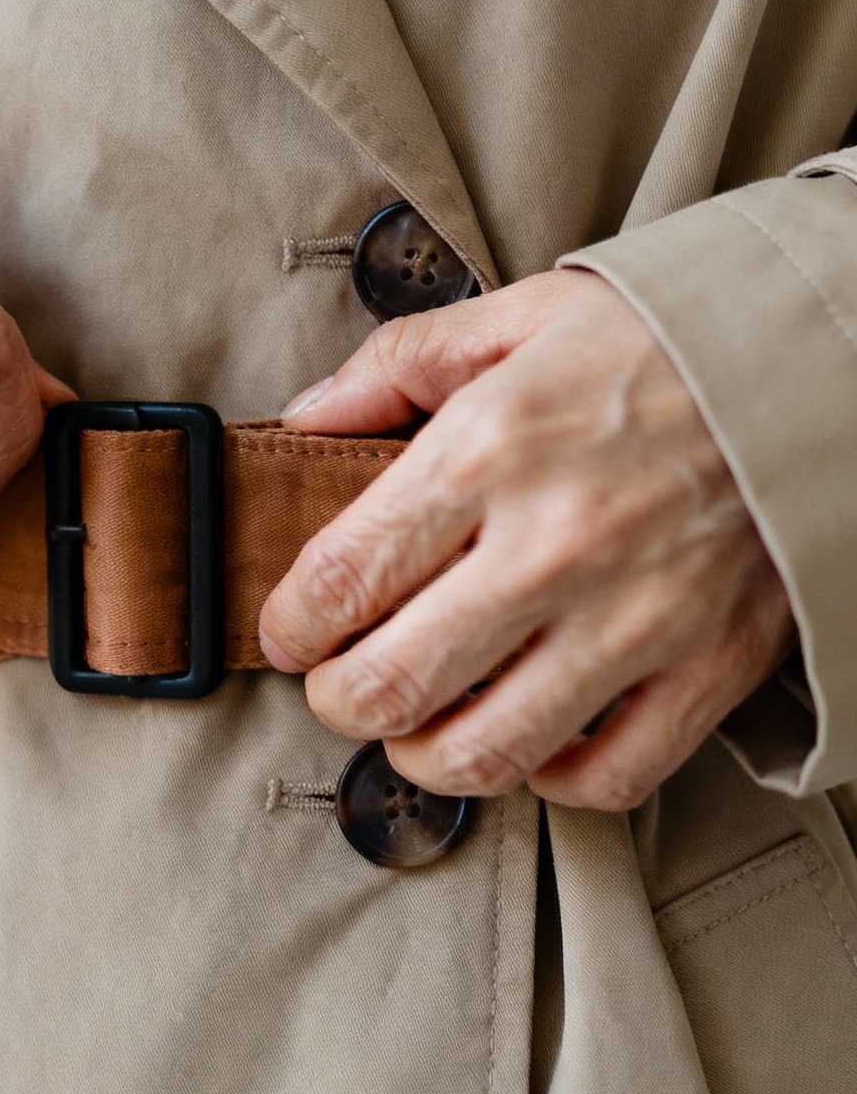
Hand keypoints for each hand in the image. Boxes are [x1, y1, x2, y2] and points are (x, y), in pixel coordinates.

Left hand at [258, 269, 795, 810]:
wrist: (824, 362)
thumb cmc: (670, 339)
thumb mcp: (523, 316)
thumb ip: (402, 364)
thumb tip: (307, 417)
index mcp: (491, 448)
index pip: (339, 579)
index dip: (289, 625)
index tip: (290, 631)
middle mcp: (553, 545)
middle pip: (389, 687)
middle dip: (338, 700)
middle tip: (341, 684)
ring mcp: (633, 619)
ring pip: (481, 754)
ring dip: (422, 755)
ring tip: (418, 725)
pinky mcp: (706, 669)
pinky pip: (603, 778)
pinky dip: (548, 777)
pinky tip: (528, 736)